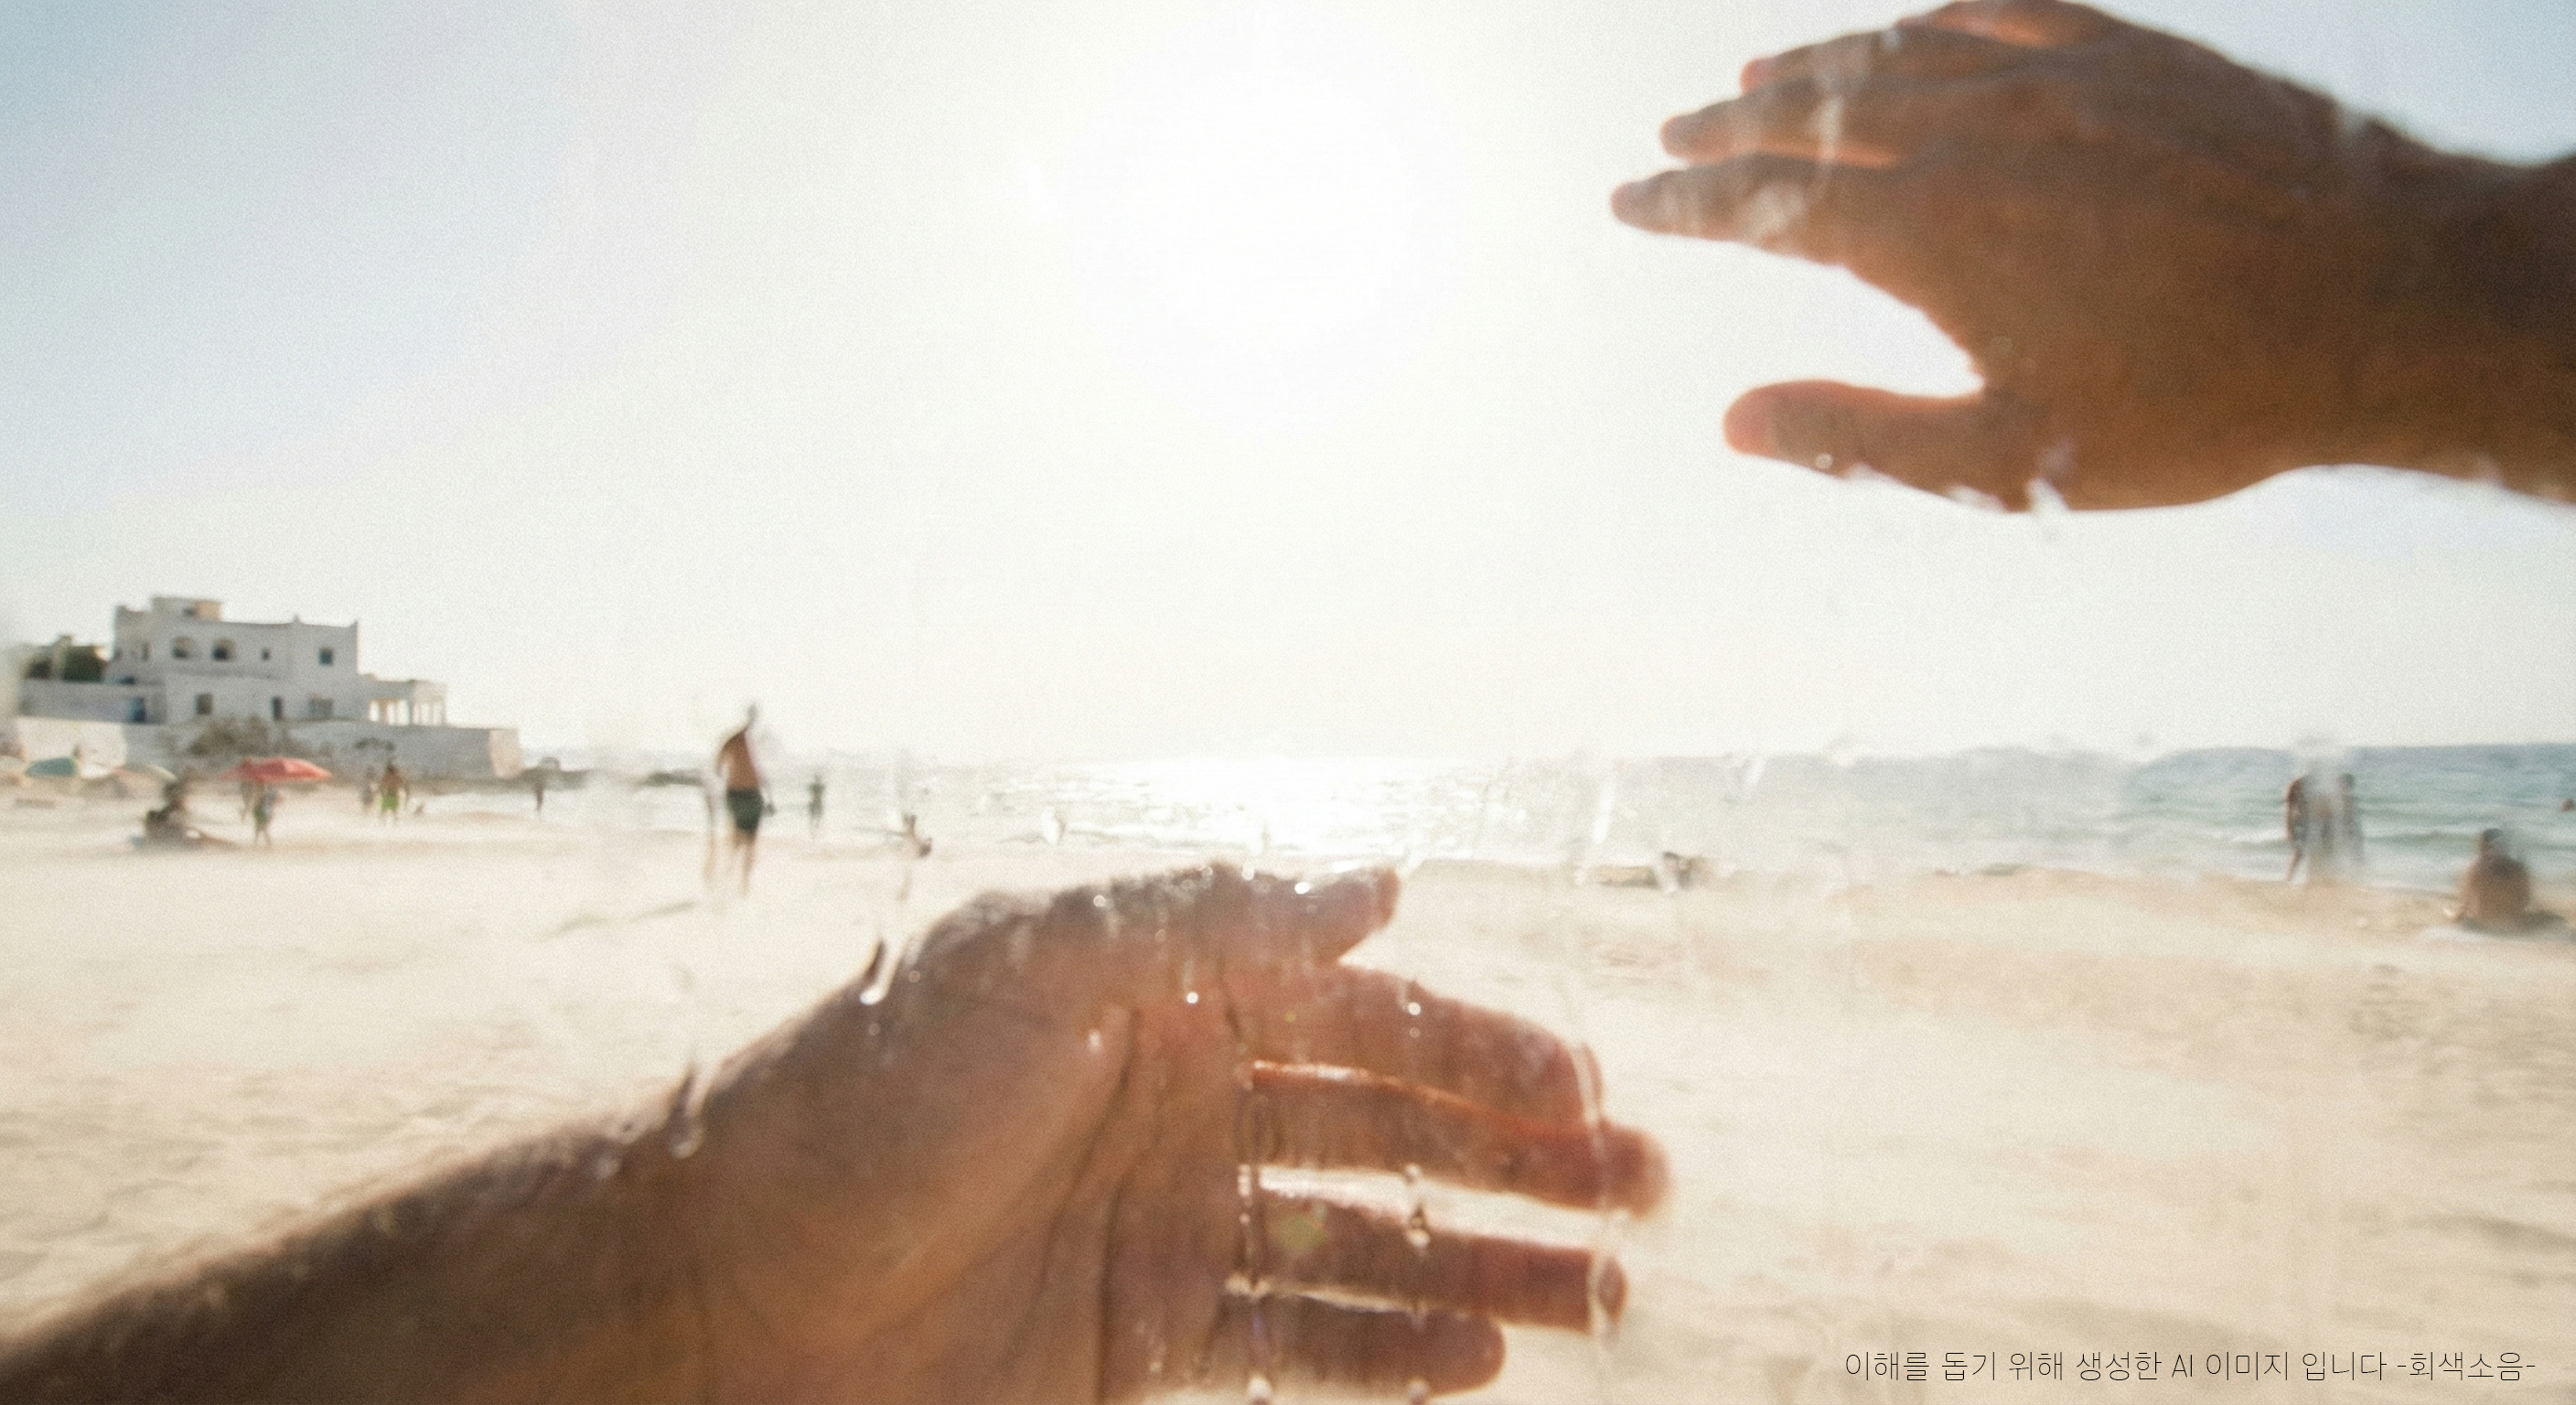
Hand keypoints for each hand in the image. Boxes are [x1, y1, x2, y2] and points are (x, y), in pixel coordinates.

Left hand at [682, 865, 1666, 1401]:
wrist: (722, 1284)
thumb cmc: (865, 1095)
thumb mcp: (1031, 963)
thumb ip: (1208, 917)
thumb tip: (1382, 876)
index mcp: (1169, 997)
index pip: (1363, 1012)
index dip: (1478, 1049)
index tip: (1587, 1092)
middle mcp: (1189, 1104)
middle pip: (1391, 1127)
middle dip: (1522, 1156)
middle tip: (1649, 1190)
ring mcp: (1173, 1227)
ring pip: (1370, 1243)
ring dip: (1491, 1263)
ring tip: (1606, 1298)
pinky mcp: (1146, 1341)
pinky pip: (1300, 1344)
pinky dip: (1394, 1352)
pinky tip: (1482, 1359)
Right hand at [1614, 0, 2575, 507]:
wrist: (2382, 302)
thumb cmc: (2199, 401)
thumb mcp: (2009, 459)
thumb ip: (1859, 437)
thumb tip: (1731, 420)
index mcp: (1926, 230)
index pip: (1762, 202)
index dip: (1682, 203)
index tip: (1626, 200)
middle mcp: (1975, 131)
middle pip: (1813, 109)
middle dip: (1729, 127)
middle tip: (1675, 137)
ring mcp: (2057, 76)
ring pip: (1899, 51)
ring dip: (1818, 66)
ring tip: (1762, 75)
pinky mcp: (2134, 52)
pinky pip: (2004, 11)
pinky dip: (1936, 20)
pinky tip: (1917, 25)